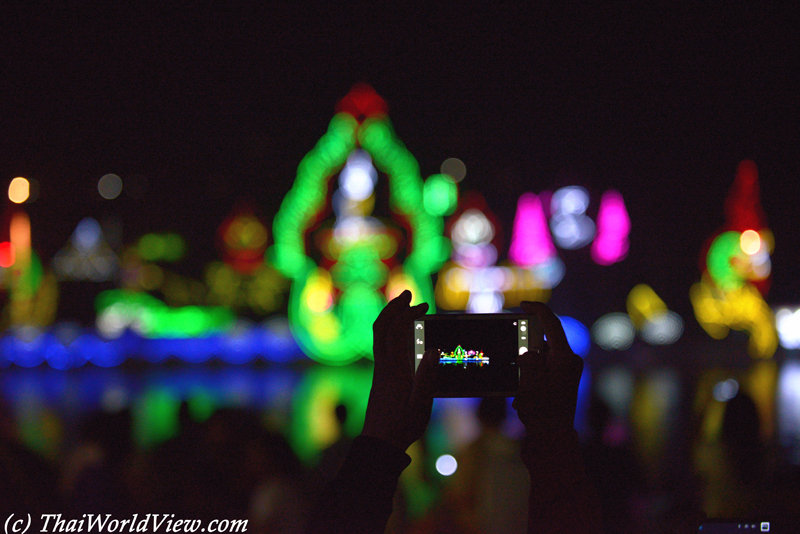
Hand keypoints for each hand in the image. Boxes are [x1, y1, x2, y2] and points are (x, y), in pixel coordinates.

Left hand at [362, 290, 438, 451]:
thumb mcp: (421, 404)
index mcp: (394, 368)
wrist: (380, 444)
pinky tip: (405, 339)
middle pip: (381, 327)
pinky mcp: (380, 378)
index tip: (419, 300)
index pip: (395, 330)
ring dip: (392, 319)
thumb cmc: (403, 426)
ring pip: (380, 336)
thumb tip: (433, 348)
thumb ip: (427, 376)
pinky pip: (383, 347)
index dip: (405, 311)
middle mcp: (383, 365)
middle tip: (409, 296)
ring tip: (409, 312)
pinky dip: (392, 333)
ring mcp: (379, 371)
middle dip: (394, 308)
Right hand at [512, 301, 583, 435]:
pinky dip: (529, 381)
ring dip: (525, 369)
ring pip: (540, 360)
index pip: (552, 323)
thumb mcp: (529, 380)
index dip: (537, 309)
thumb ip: (528, 357)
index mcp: (565, 357)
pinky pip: (540, 375)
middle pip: (544, 343)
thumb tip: (527, 353)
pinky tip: (522, 400)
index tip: (522, 305)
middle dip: (525, 350)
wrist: (552, 444)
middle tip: (514, 361)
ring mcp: (565, 376)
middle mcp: (569, 364)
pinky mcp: (559, 388)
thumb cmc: (543, 413)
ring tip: (519, 389)